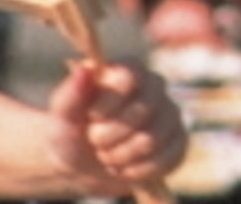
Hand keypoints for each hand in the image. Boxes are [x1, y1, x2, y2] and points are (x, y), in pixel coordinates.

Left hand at [47, 62, 187, 190]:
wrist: (84, 164)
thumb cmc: (73, 132)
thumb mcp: (62, 117)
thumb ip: (70, 95)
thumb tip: (85, 70)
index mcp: (128, 71)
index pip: (130, 78)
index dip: (109, 102)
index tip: (92, 116)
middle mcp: (155, 86)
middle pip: (144, 110)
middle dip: (109, 135)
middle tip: (95, 140)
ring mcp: (171, 114)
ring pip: (152, 139)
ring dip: (119, 155)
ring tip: (106, 155)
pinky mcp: (179, 142)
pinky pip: (165, 159)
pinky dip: (135, 170)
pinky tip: (123, 166)